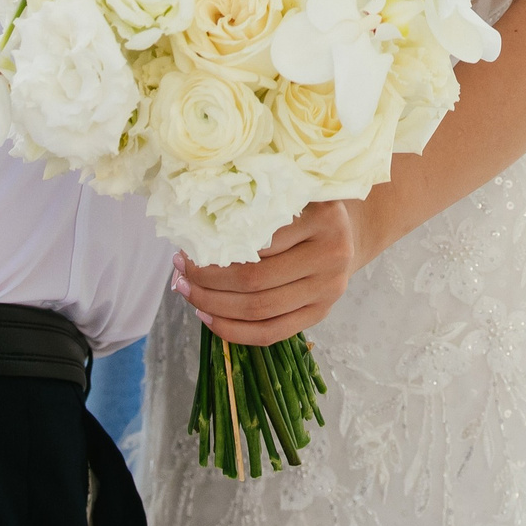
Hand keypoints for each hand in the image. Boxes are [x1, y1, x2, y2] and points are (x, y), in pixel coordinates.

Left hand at [175, 201, 369, 345]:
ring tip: (188, 291)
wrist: (344, 233)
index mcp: (323, 216)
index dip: (216, 247)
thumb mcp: (288, 192)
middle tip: (181, 270)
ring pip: (259, 309)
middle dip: (208, 279)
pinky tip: (208, 317)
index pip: (259, 240)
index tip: (188, 246)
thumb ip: (255, 205)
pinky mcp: (320, 314)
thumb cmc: (304, 210)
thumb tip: (195, 231)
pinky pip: (271, 333)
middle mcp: (332, 254)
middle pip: (255, 278)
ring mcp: (328, 289)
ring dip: (214, 304)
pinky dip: (233, 330)